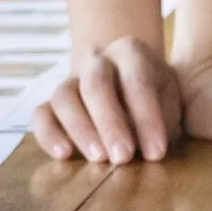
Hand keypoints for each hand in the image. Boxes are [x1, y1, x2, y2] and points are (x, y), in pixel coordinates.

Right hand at [31, 34, 183, 163]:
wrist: (133, 87)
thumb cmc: (158, 98)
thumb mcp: (170, 100)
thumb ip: (162, 118)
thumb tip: (147, 147)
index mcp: (131, 52)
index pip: (137, 81)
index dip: (147, 118)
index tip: (156, 153)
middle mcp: (97, 61)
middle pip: (96, 85)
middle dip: (110, 124)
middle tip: (123, 157)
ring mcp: (71, 80)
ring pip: (64, 97)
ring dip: (80, 129)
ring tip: (98, 159)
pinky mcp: (51, 103)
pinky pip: (41, 115)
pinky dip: (48, 135)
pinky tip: (64, 155)